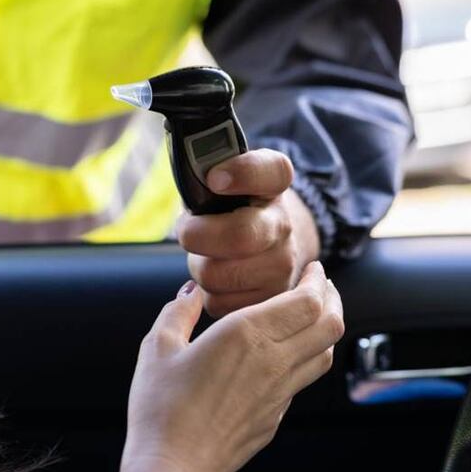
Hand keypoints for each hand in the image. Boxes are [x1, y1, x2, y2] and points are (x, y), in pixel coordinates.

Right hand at [120, 262, 343, 471]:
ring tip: (312, 316)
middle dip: (332, 299)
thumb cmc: (160, 408)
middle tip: (321, 286)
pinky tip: (285, 354)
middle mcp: (272, 361)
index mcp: (246, 334)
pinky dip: (306, 358)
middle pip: (329, 324)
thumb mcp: (158, 347)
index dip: (318, 281)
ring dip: (325, 329)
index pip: (307, 300)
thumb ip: (179, 312)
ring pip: (325, 353)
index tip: (313, 269)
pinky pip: (303, 380)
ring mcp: (279, 393)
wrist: (173, 466)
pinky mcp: (275, 417)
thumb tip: (190, 292)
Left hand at [177, 149, 320, 317]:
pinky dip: (207, 293)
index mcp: (273, 184)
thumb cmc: (230, 207)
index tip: (215, 178)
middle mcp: (284, 224)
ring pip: (217, 275)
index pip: (271, 171)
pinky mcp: (270, 299)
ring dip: (199, 267)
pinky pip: (218, 302)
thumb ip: (204, 169)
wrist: (266, 242)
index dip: (243, 173)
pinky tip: (218, 278)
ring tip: (207, 255)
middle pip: (238, 236)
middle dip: (197, 235)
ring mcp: (284, 265)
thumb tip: (186, 177)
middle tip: (188, 231)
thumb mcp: (223, 178)